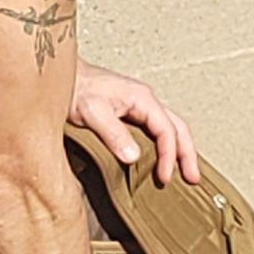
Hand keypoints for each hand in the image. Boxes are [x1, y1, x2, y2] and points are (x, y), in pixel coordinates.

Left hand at [68, 60, 200, 183]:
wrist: (61, 76)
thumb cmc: (75, 89)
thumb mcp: (92, 112)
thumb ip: (113, 133)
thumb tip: (133, 156)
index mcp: (142, 98)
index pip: (166, 130)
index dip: (169, 156)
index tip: (164, 177)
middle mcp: (144, 100)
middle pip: (178, 128)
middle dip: (187, 154)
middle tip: (192, 178)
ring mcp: (138, 105)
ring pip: (170, 127)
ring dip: (179, 149)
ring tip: (184, 171)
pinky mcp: (129, 112)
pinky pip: (156, 129)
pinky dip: (165, 145)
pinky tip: (161, 157)